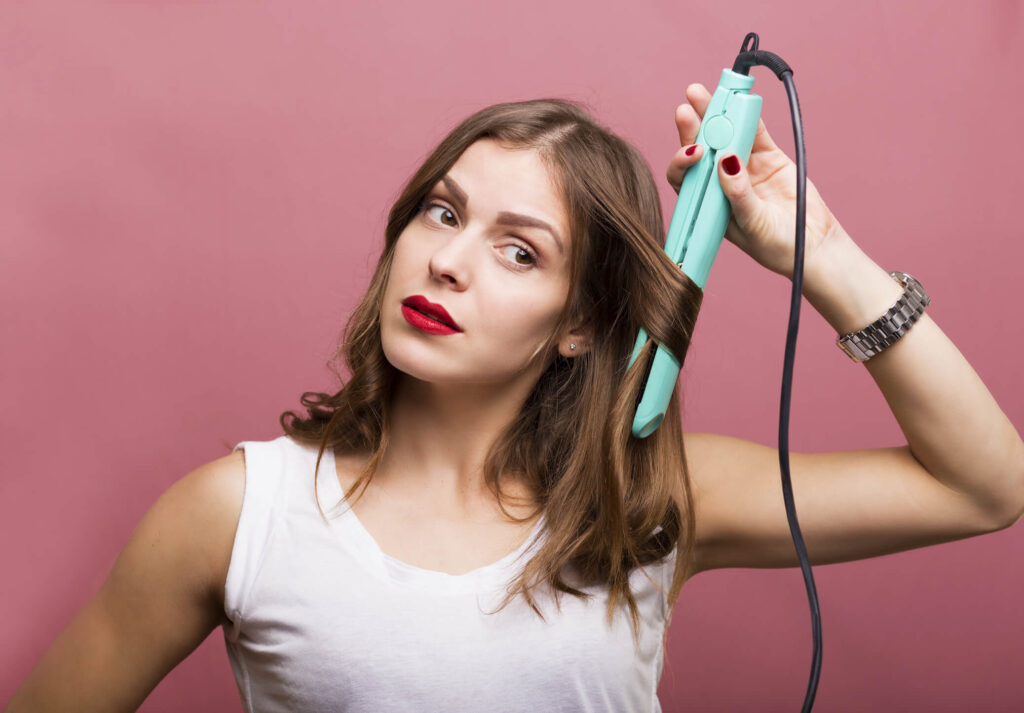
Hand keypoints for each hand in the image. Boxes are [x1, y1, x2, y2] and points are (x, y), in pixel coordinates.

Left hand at [666, 83, 848, 280]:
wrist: (813, 244)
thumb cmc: (776, 246)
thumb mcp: (753, 224)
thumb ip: (738, 194)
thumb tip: (725, 161)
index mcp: (707, 204)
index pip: (685, 177)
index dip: (682, 161)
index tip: (694, 152)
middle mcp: (719, 183)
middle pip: (700, 150)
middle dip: (692, 128)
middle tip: (687, 106)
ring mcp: (743, 167)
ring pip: (724, 136)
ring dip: (714, 114)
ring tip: (701, 92)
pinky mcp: (767, 157)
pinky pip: (754, 132)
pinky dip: (748, 116)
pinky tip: (739, 100)